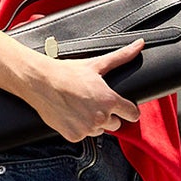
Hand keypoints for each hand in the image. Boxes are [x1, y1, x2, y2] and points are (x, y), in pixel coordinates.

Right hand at [26, 37, 142, 141]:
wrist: (40, 82)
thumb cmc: (67, 72)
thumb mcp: (96, 64)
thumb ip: (121, 57)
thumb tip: (140, 44)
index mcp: (109, 100)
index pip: (132, 114)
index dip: (128, 110)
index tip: (122, 108)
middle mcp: (100, 117)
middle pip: (115, 124)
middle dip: (108, 116)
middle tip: (94, 103)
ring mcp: (86, 128)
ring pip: (99, 131)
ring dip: (93, 123)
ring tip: (80, 108)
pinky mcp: (73, 136)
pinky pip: (82, 136)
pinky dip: (78, 129)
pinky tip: (71, 115)